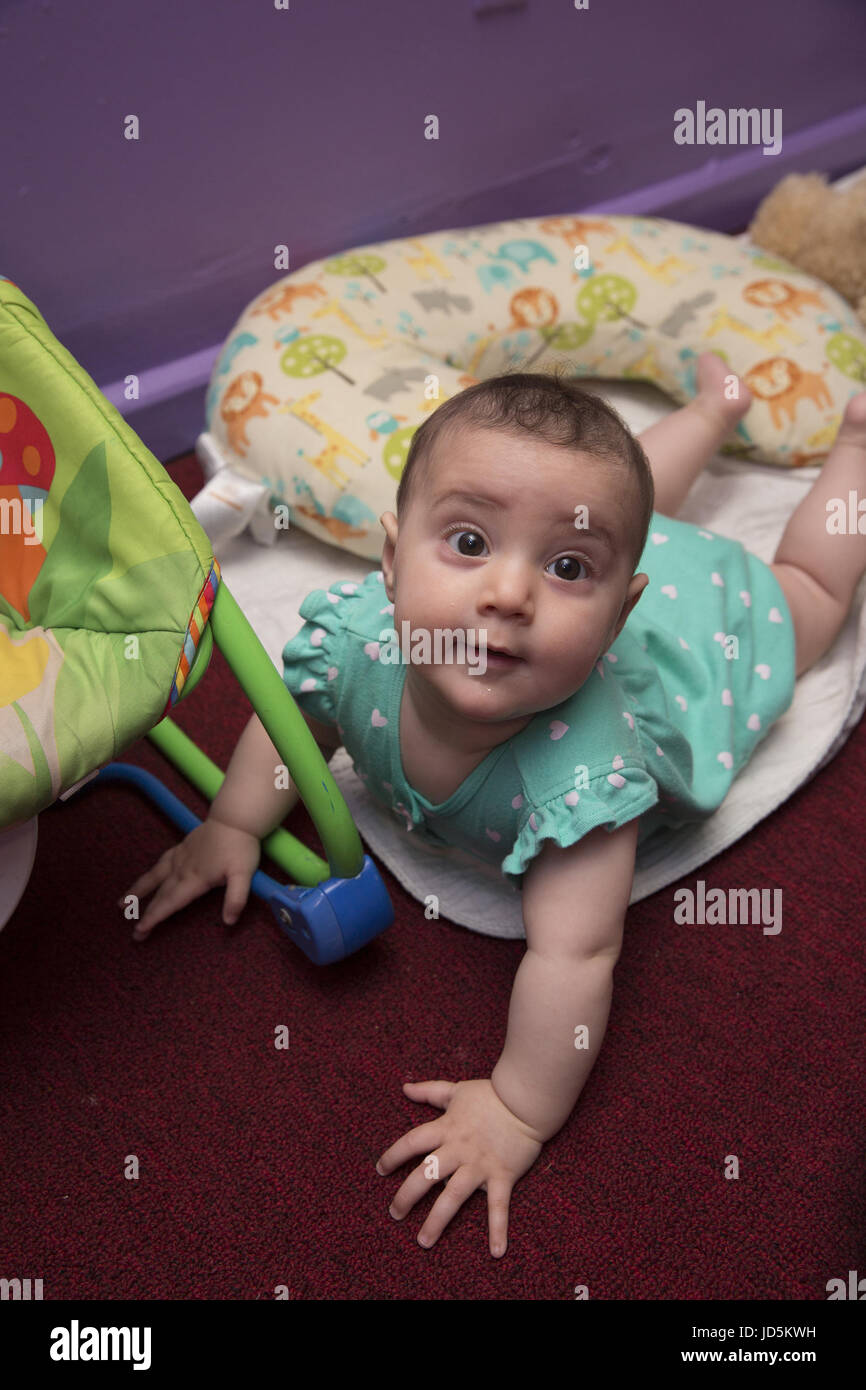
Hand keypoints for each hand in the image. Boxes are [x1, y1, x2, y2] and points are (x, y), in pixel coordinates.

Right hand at [118, 816, 260, 939]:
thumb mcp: (244, 875)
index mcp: (195, 879)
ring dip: (138, 892)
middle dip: (146, 914)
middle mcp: (182, 869)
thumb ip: (236, 898)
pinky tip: (149, 877)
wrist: (235, 818)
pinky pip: (161, 863)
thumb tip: (229, 921)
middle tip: (135, 934)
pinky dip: (152, 873)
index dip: (155, 918)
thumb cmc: (241, 847)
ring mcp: (180, 857)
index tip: (139, 931)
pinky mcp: (183, 847)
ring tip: (122, 903)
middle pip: (160, 895)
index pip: (171, 903)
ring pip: (154, 877)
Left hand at [375, 1077, 544, 1257]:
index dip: (393, 1156)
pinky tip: (496, 1252)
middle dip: (407, 1196)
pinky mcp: (502, 1176)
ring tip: (423, 1241)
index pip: (411, 1143)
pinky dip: (498, 1229)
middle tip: (395, 1213)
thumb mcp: (456, 1091)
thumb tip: (405, 1087)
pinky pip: (499, 1206)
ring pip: (453, 1196)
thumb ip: (429, 1091)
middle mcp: (458, 1150)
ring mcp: (479, 1165)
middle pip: (426, 1175)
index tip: (381, 1170)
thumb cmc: (491, 1095)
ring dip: (437, 1220)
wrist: (526, 1101)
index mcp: (446, 1128)